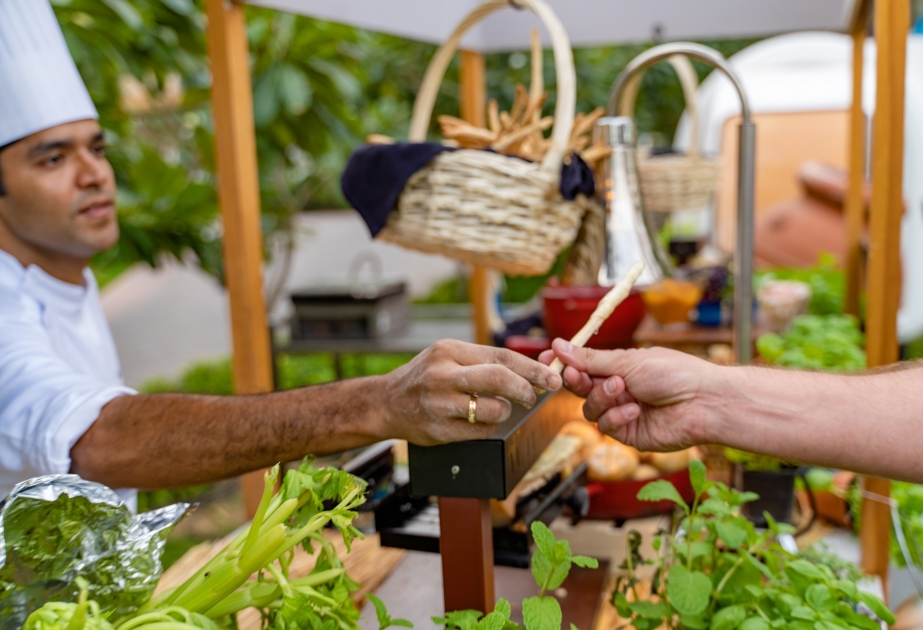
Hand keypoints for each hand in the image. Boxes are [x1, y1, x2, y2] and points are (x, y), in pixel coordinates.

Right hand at [383, 339, 562, 445]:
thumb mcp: (449, 357)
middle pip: (498, 379)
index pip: (501, 356)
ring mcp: (438, 403)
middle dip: (525, 390)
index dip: (532, 368)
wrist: (385, 402)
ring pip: (492, 410)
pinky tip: (479, 422)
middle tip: (533, 397)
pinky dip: (489, 428)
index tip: (552, 378)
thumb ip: (485, 361)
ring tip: (498, 409)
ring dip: (505, 412)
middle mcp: (442, 374)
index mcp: (449, 351)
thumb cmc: (426, 378)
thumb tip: (534, 370)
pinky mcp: (438, 430)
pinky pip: (480, 432)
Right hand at [541, 339, 716, 450]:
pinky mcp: (629, 433)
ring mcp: (622, 412)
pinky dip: (616, 416)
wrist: (704, 402)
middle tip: (576, 376)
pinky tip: (634, 409)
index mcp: (620, 367)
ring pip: (590, 409)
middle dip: (577, 381)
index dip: (565, 364)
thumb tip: (559, 345)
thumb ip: (591, 359)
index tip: (547, 359)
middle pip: (581, 388)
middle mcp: (619, 390)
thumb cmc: (674, 373)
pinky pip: (607, 426)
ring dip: (602, 398)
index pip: (583, 366)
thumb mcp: (629, 361)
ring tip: (622, 388)